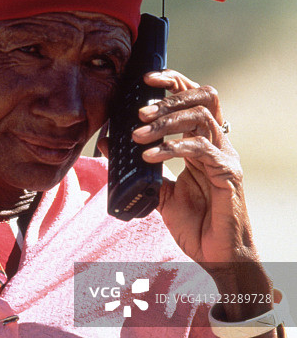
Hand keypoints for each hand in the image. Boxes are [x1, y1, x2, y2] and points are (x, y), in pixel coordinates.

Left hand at [128, 68, 254, 270]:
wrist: (219, 259)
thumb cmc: (195, 225)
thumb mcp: (160, 193)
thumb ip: (140, 168)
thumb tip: (109, 144)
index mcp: (203, 143)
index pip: (192, 99)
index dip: (173, 82)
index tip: (146, 79)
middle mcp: (217, 144)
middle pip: (203, 97)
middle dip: (169, 98)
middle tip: (139, 111)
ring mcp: (225, 157)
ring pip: (202, 116)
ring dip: (166, 121)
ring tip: (139, 136)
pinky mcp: (228, 174)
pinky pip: (201, 149)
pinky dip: (172, 148)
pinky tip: (150, 156)